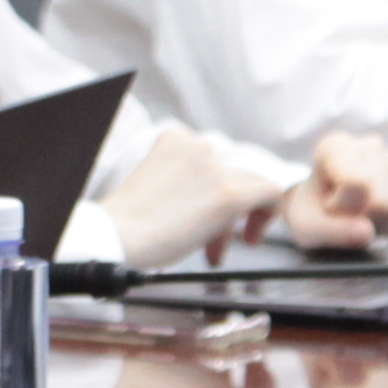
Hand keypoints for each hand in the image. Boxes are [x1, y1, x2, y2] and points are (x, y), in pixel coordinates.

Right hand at [87, 127, 265, 270]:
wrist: (117, 238)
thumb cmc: (127, 223)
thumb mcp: (154, 183)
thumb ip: (183, 180)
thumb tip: (208, 200)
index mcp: (174, 140)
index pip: (211, 160)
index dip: (210, 189)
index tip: (201, 215)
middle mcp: (198, 147)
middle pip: (230, 175)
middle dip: (223, 209)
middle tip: (211, 240)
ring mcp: (215, 169)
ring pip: (248, 186)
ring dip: (236, 218)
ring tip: (219, 248)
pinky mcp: (229, 194)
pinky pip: (270, 194)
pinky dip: (268, 213)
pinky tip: (252, 236)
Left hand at [280, 131, 387, 250]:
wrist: (327, 212)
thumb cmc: (314, 214)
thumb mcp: (307, 227)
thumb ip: (331, 231)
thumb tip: (366, 233)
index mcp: (334, 148)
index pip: (356, 182)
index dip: (345, 208)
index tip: (330, 208)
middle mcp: (369, 146)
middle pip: (385, 200)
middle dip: (369, 222)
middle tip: (352, 221)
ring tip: (368, 220)